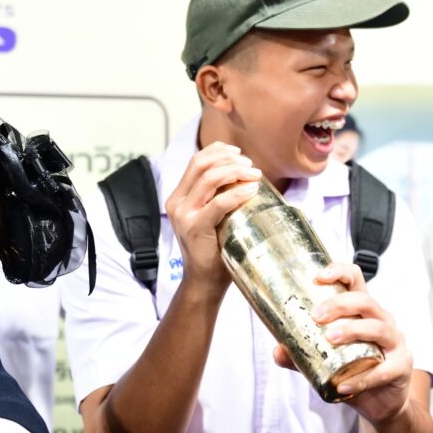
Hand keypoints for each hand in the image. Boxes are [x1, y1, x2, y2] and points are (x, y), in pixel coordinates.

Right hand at [165, 142, 260, 290]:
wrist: (204, 281)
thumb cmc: (215, 248)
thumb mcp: (213, 216)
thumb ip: (218, 196)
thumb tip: (245, 173)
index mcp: (179, 197)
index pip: (196, 161)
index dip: (218, 151)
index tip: (239, 153)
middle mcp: (177, 203)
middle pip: (202, 164)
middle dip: (230, 160)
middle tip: (252, 166)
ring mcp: (183, 214)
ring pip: (209, 178)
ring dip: (236, 171)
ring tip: (256, 175)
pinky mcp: (194, 227)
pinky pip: (218, 203)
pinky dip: (238, 192)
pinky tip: (252, 190)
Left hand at [272, 262, 413, 425]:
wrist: (382, 401)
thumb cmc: (355, 369)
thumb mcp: (326, 360)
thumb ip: (302, 356)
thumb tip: (277, 352)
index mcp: (363, 310)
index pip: (355, 280)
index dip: (339, 272)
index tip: (318, 277)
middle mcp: (382, 320)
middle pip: (365, 301)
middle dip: (340, 304)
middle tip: (316, 316)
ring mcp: (395, 342)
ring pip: (378, 328)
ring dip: (353, 330)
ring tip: (330, 339)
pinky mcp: (401, 366)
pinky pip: (383, 370)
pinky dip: (362, 379)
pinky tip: (343, 385)